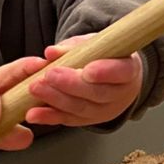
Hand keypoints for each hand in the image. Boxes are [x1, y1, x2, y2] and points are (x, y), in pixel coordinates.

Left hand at [22, 35, 145, 127]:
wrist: (115, 76)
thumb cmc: (106, 56)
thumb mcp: (95, 43)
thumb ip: (74, 47)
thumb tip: (52, 52)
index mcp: (129, 69)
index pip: (121, 72)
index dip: (105, 73)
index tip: (87, 70)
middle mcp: (121, 94)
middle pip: (98, 93)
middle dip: (71, 85)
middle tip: (50, 75)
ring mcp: (106, 110)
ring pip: (82, 109)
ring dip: (56, 100)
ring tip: (36, 89)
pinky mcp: (90, 120)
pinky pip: (69, 120)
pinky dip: (50, 117)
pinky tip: (34, 114)